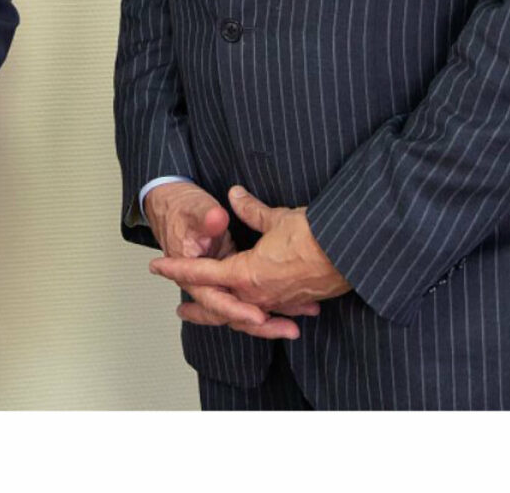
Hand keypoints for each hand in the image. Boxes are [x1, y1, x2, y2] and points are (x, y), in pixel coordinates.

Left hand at [149, 185, 348, 326]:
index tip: (157, 267)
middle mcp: (259, 294)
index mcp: (246, 274)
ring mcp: (278, 301)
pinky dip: (259, 313)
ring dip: (228, 314)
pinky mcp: (296, 302)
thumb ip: (251, 209)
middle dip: (199, 308)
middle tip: (182, 309)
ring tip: (221, 314)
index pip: (202, 273)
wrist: (352, 252)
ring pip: (245, 313)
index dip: (177, 268)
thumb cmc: (315, 235)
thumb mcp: (277, 217)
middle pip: (220, 306)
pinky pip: (270, 312)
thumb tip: (234, 196)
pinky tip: (260, 312)